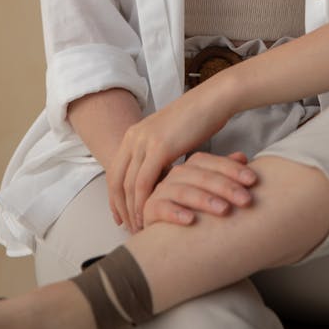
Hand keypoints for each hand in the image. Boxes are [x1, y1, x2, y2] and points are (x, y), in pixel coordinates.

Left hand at [106, 83, 234, 230]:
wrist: (213, 100)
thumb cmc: (198, 120)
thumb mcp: (170, 137)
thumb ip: (159, 155)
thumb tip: (160, 177)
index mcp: (134, 134)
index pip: (115, 171)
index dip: (115, 197)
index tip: (120, 216)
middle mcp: (134, 137)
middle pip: (116, 180)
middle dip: (120, 207)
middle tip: (127, 228)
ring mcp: (144, 141)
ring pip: (128, 184)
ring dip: (131, 209)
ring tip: (139, 228)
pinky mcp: (159, 147)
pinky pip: (144, 182)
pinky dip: (144, 202)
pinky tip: (149, 216)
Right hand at [142, 151, 256, 227]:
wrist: (165, 237)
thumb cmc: (194, 210)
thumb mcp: (212, 191)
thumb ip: (224, 173)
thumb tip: (242, 156)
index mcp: (192, 167)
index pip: (213, 163)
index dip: (233, 170)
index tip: (253, 181)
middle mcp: (176, 175)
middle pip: (202, 176)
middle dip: (226, 187)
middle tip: (246, 200)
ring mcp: (161, 190)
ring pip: (184, 190)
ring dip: (204, 200)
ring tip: (224, 210)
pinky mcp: (150, 208)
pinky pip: (162, 208)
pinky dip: (176, 213)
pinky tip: (191, 220)